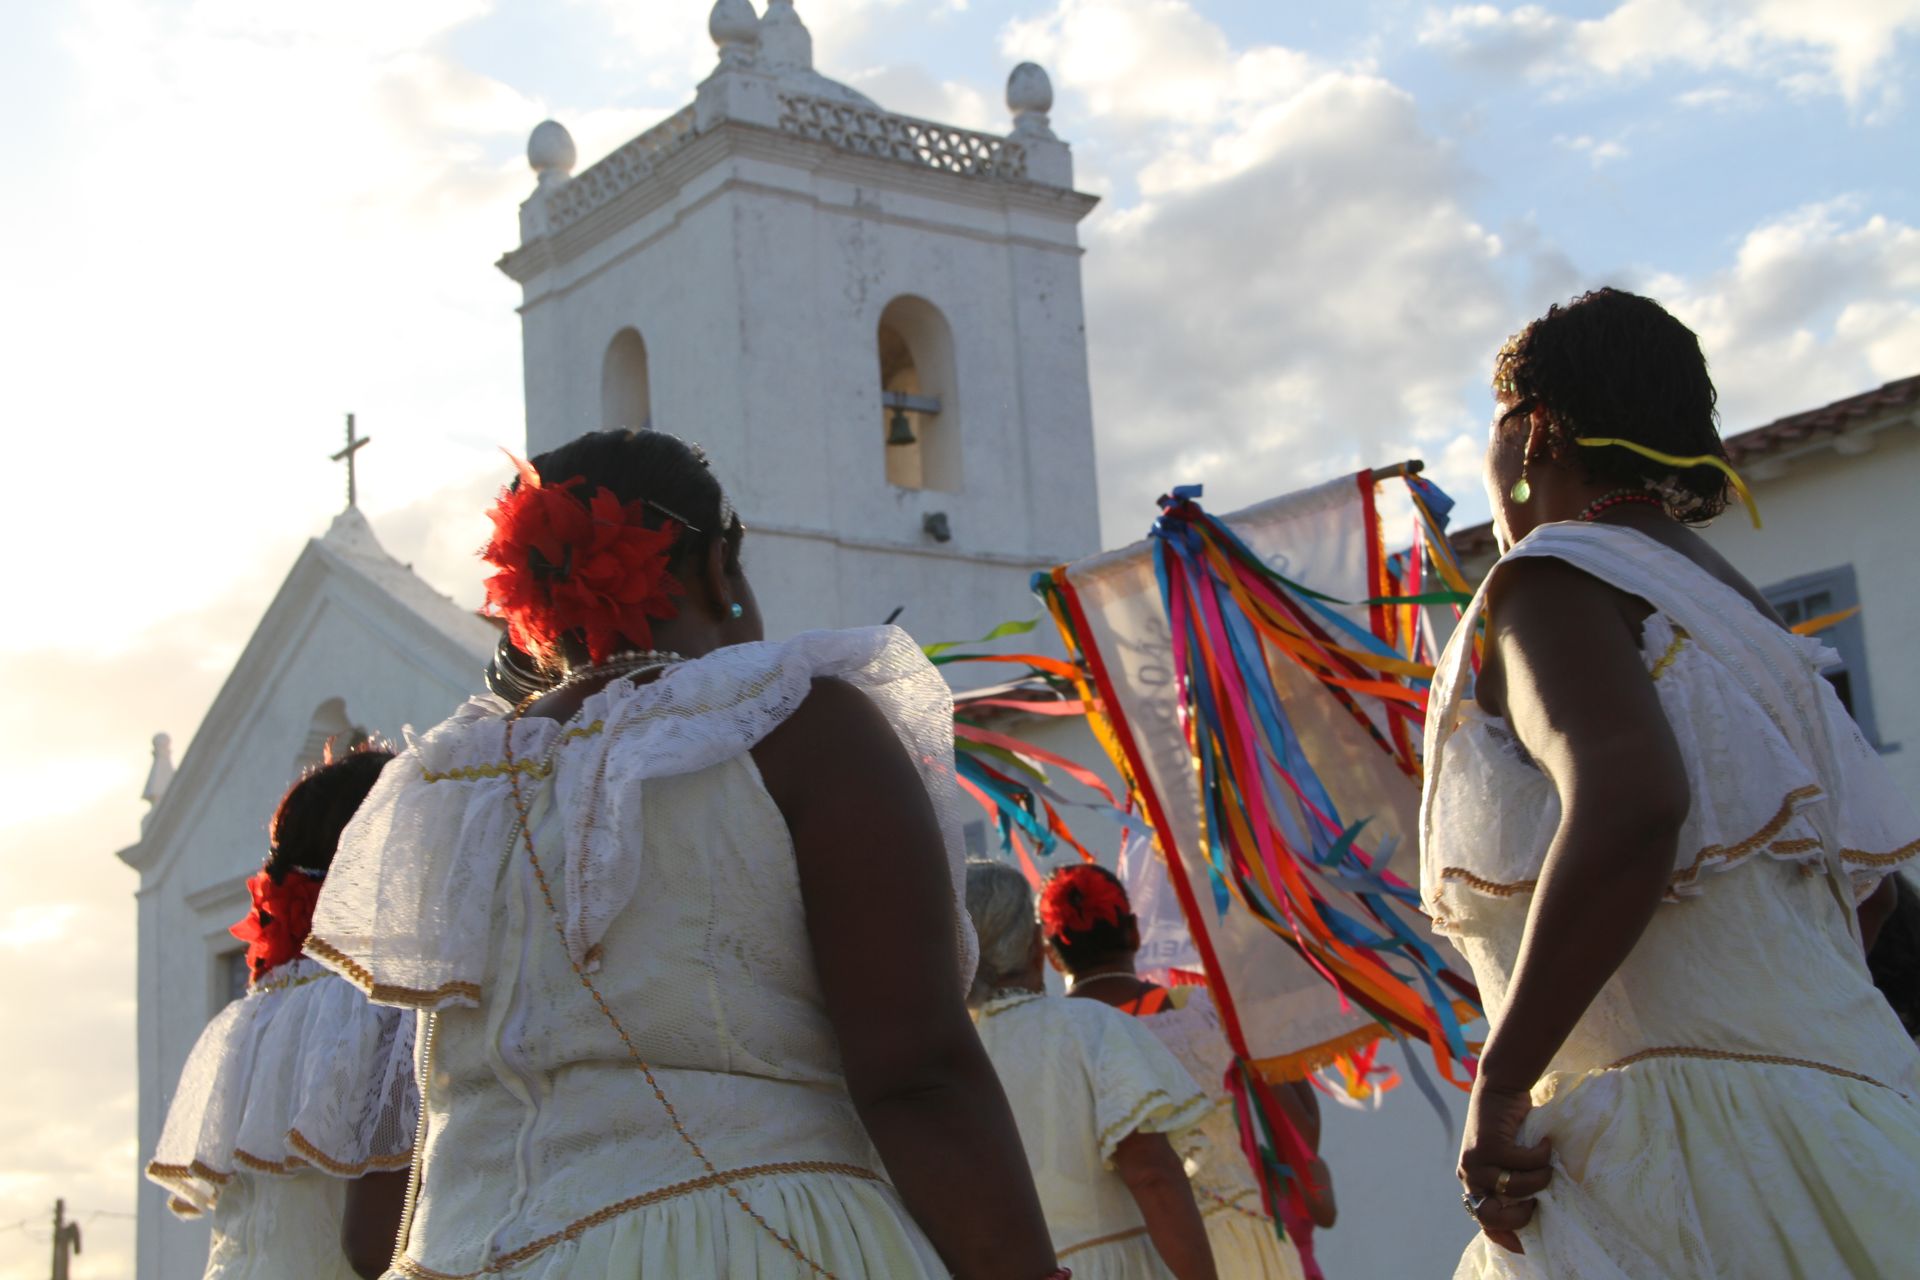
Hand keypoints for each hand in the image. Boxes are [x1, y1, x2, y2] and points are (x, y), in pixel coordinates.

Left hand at [1458, 1080, 1551, 1254]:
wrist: (1500, 1088)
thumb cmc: (1509, 1126)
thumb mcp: (1510, 1160)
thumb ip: (1514, 1182)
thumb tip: (1536, 1212)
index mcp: (1474, 1181)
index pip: (1483, 1219)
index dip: (1503, 1236)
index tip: (1524, 1247)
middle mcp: (1470, 1174)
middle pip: (1493, 1215)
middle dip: (1522, 1214)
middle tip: (1538, 1200)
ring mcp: (1476, 1161)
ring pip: (1516, 1189)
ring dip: (1540, 1177)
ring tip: (1545, 1161)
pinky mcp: (1488, 1146)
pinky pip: (1525, 1164)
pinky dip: (1541, 1154)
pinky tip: (1544, 1141)